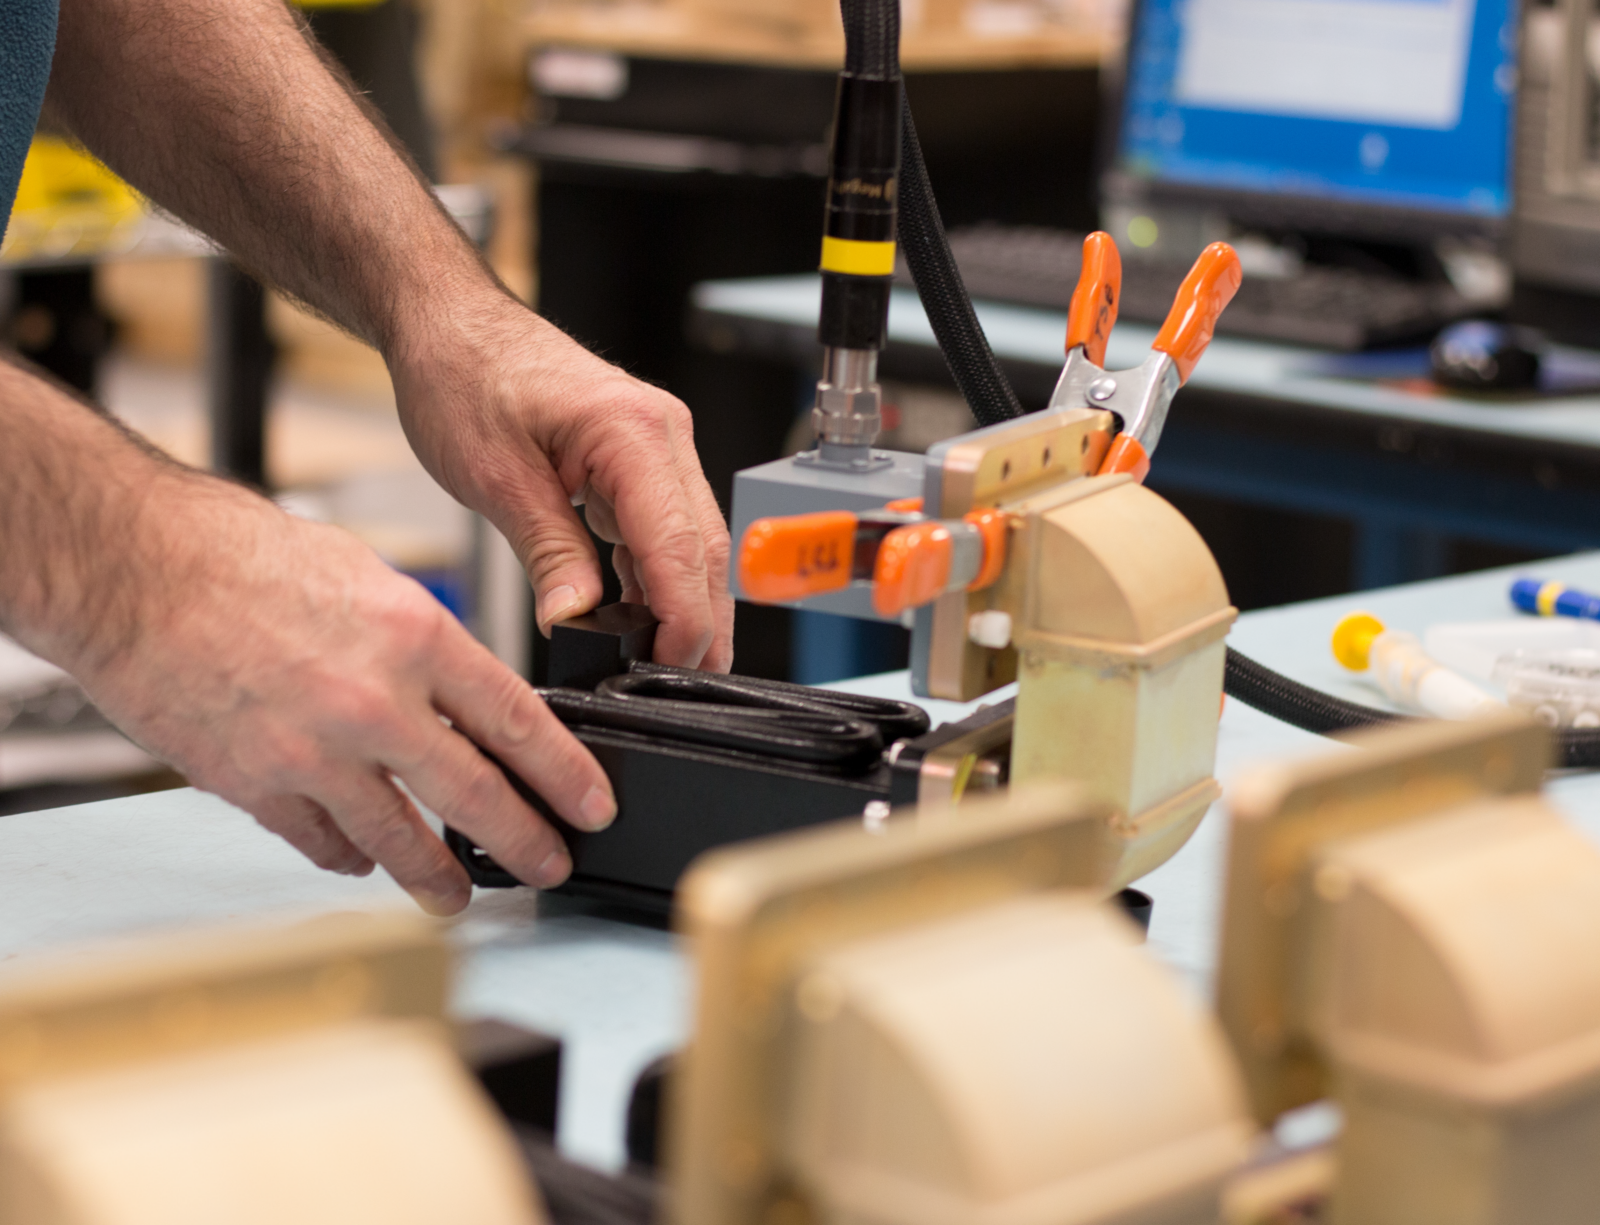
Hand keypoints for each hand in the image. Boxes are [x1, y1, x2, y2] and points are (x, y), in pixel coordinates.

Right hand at [64, 473, 615, 914]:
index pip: (518, 722)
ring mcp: (313, 753)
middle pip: (474, 795)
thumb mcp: (368, 579)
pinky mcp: (255, 786)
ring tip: (459, 897)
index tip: (591, 804)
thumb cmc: (239, 556)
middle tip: (550, 864)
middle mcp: (374, 702)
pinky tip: (362, 859)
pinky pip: (321, 842)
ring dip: (437, 876)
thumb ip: (421, 646)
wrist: (133, 569)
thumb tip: (462, 699)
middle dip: (524, 841)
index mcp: (416, 637)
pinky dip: (347, 854)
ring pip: (397, 839)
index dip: (565, 773)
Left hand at [389, 290, 734, 671]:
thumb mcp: (496, 478)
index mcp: (632, 430)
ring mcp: (657, 442)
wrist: (448, 323)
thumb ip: (548, 553)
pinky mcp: (639, 456)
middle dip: (701, 620)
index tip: (672, 667)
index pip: (680, 545)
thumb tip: (576, 619)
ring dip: (682, 601)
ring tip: (663, 660)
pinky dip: (655, 574)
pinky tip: (638, 614)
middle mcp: (661, 431)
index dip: (684, 617)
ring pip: (693, 540)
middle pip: (705, 547)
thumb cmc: (462, 374)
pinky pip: (664, 526)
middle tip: (685, 681)